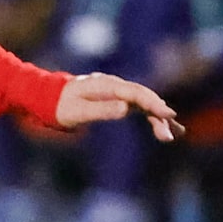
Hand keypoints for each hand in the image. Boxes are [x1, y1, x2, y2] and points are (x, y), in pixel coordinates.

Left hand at [53, 71, 182, 141]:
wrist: (50, 98)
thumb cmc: (62, 106)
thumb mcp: (78, 111)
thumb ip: (101, 109)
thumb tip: (125, 108)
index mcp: (106, 85)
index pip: (135, 93)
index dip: (153, 103)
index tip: (168, 114)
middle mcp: (116, 86)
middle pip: (144, 98)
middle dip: (159, 115)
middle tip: (168, 136)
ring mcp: (118, 92)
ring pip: (144, 104)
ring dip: (158, 118)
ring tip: (172, 136)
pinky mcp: (119, 100)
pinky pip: (139, 108)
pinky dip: (153, 117)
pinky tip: (166, 128)